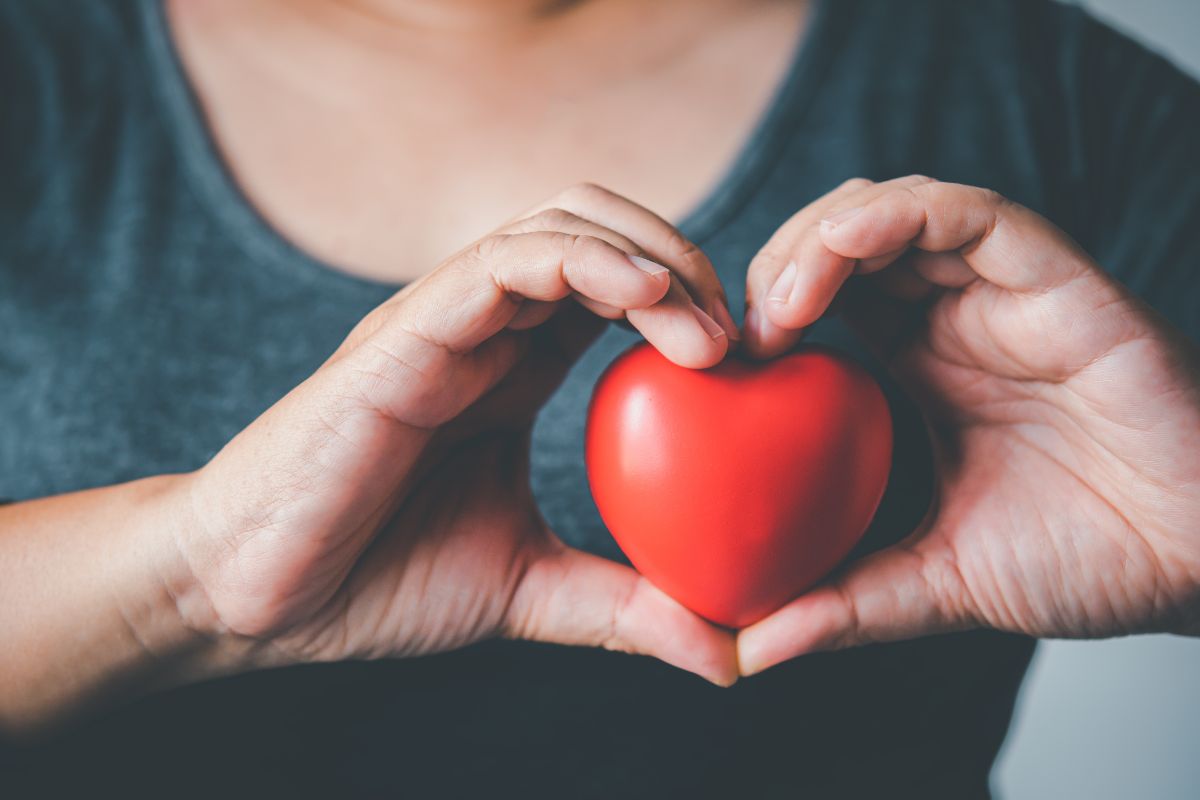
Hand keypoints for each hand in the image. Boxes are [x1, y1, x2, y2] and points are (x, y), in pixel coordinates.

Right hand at [172, 184, 738, 684]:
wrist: (257, 598)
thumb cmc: (378, 578)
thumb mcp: (528, 587)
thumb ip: (624, 606)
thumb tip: (728, 652)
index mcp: (513, 367)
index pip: (617, 286)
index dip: (692, 301)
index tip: (753, 363)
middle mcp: (482, 328)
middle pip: (600, 229)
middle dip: (686, 262)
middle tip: (742, 339)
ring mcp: (441, 321)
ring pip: (558, 222)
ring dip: (650, 253)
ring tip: (707, 331)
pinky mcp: (402, 335)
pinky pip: (501, 262)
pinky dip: (583, 260)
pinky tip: (643, 295)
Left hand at [737, 176, 1199, 674]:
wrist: (1198, 559)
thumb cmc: (1084, 559)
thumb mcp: (933, 583)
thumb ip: (844, 605)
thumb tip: (746, 653)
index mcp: (917, 363)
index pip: (816, 298)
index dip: (755, 312)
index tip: (712, 368)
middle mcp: (952, 314)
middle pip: (837, 240)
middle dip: (772, 265)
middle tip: (739, 334)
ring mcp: (1000, 289)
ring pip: (887, 208)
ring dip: (816, 239)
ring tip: (779, 308)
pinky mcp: (1052, 275)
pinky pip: (967, 211)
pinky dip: (892, 218)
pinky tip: (838, 255)